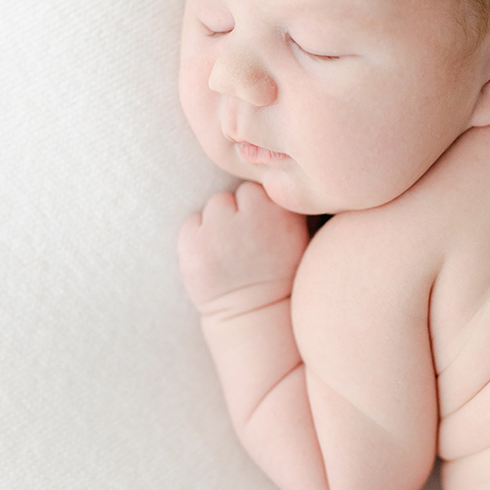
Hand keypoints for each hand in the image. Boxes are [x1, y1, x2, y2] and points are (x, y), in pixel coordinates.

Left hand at [178, 181, 308, 316]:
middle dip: (236, 212)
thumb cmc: (278, 272)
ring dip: (216, 222)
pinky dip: (196, 237)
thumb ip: (284, 204)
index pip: (258, 188)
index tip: (262, 230)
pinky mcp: (192, 246)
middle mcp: (250, 217)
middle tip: (243, 242)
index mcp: (280, 212)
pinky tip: (211, 257)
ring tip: (228, 250)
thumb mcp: (298, 235)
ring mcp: (218, 231)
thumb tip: (270, 174)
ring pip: (213, 205)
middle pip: (234, 194)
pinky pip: (190, 223)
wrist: (255, 315)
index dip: (258, 208)